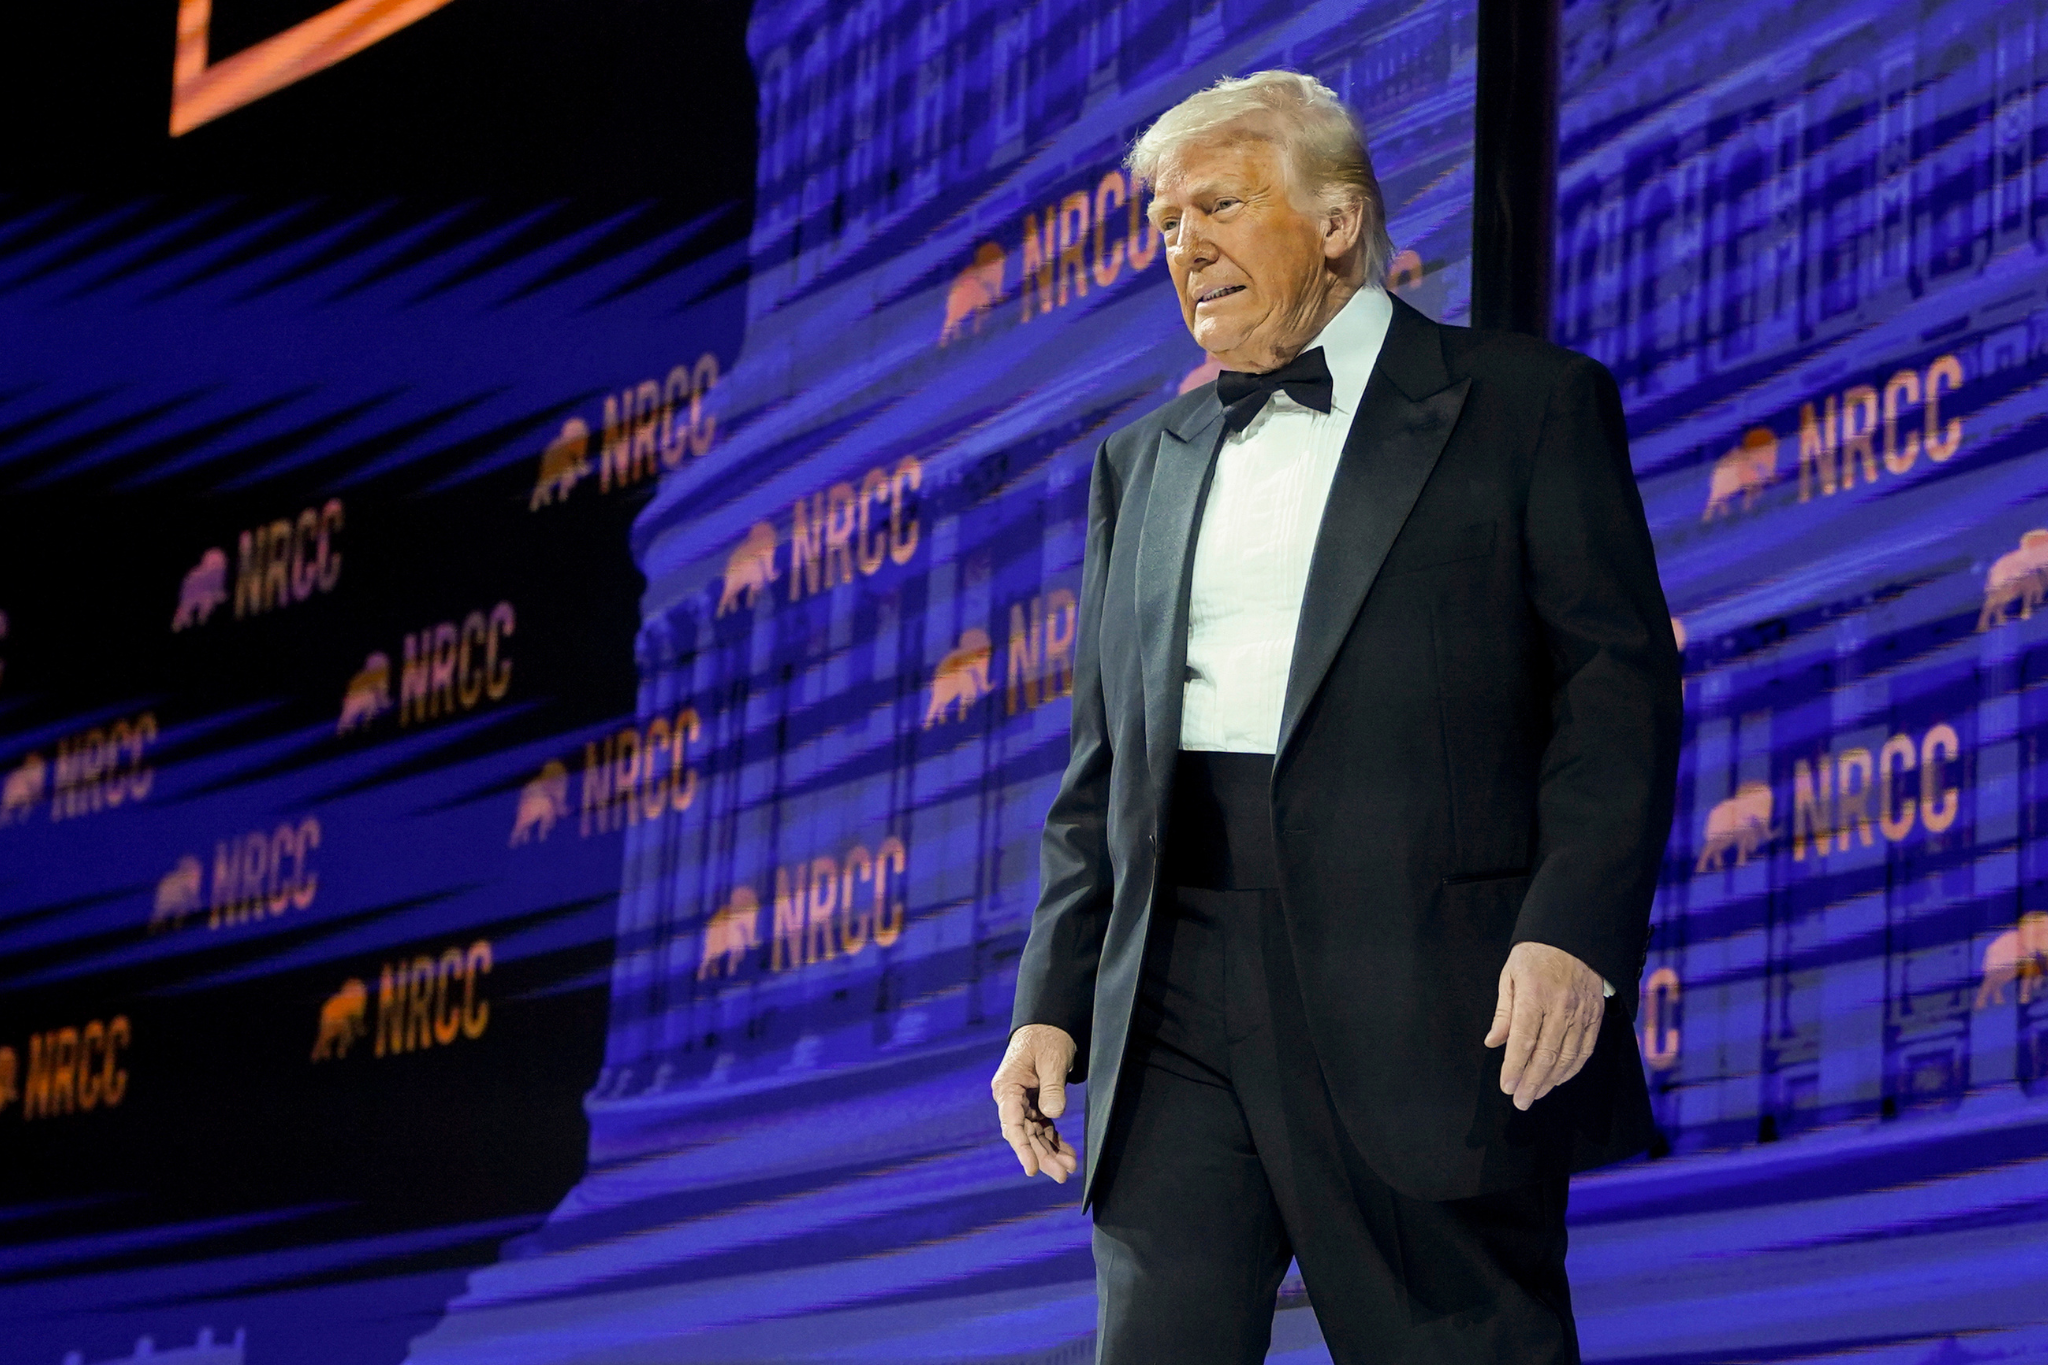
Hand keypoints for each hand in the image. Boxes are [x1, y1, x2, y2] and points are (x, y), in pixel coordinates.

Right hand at [991, 1024, 1078, 1182]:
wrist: (1048, 1025)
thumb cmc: (1046, 1038)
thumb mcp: (1052, 1059)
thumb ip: (1052, 1087)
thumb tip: (1054, 1113)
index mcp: (1007, 1087)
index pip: (1012, 1123)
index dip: (1022, 1148)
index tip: (1031, 1168)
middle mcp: (1012, 1099)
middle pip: (1025, 1135)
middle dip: (1042, 1156)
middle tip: (1061, 1175)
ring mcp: (1023, 1103)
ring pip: (1035, 1135)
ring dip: (1050, 1152)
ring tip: (1069, 1169)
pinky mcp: (1036, 1104)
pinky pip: (1044, 1128)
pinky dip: (1055, 1141)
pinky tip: (1068, 1155)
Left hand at [1484, 941, 1604, 1110]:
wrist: (1575, 937)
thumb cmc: (1535, 956)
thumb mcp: (1510, 976)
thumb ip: (1503, 1012)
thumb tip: (1493, 1042)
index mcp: (1535, 996)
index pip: (1524, 1041)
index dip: (1514, 1067)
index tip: (1506, 1086)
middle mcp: (1561, 1008)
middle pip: (1546, 1055)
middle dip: (1531, 1082)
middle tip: (1520, 1101)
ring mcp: (1582, 1014)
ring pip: (1567, 1057)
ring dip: (1551, 1081)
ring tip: (1536, 1094)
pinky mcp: (1595, 1017)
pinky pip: (1585, 1050)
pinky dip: (1572, 1069)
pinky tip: (1559, 1079)